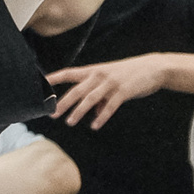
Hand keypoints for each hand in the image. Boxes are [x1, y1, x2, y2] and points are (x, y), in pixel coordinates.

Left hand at [46, 54, 169, 129]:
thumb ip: (99, 96)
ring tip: (69, 122)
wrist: (153, 68)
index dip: (54, 78)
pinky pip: (109, 106)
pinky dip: (101, 116)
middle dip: (62, 102)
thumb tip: (93, 113)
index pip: (68, 73)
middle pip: (76, 90)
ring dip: (79, 111)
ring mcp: (111, 83)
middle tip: (51, 114)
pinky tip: (95, 125)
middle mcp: (99, 76)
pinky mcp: (123, 91)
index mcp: (93, 71)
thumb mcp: (110, 81)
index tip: (40, 83)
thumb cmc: (128, 74)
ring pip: (90, 99)